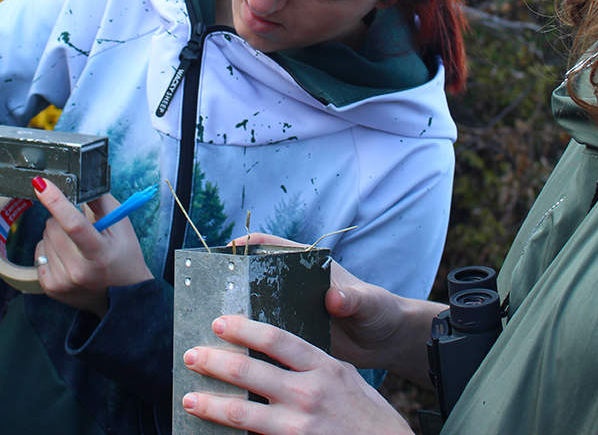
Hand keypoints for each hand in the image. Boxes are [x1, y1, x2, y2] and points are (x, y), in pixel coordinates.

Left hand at [32, 178, 152, 315]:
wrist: (122, 298)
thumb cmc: (124, 257)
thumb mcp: (121, 227)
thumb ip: (101, 202)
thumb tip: (78, 183)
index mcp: (99, 254)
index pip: (74, 224)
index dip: (56, 201)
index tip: (41, 184)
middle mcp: (78, 271)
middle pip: (53, 227)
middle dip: (62, 218)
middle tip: (79, 227)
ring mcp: (62, 282)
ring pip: (44, 238)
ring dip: (56, 234)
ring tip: (76, 246)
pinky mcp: (50, 288)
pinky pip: (38, 253)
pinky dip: (49, 249)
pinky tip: (66, 257)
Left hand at [180, 315, 413, 434]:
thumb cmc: (366, 414)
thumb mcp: (345, 376)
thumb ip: (312, 363)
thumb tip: (274, 348)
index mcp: (323, 368)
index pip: (276, 340)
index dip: (244, 329)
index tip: (220, 323)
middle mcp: (309, 394)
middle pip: (250, 373)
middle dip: (215, 362)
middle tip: (192, 355)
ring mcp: (299, 426)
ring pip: (242, 412)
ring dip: (211, 404)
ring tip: (189, 398)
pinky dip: (230, 433)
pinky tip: (213, 430)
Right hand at [227, 233, 439, 383]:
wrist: (386, 342)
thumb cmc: (379, 311)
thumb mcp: (368, 301)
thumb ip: (352, 298)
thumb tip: (335, 298)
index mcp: (310, 266)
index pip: (272, 246)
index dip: (248, 244)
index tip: (227, 252)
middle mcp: (296, 286)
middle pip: (256, 277)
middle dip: (233, 282)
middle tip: (211, 294)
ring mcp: (292, 311)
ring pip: (257, 308)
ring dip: (238, 315)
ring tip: (214, 326)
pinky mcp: (294, 337)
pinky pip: (267, 337)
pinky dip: (252, 342)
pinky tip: (236, 353)